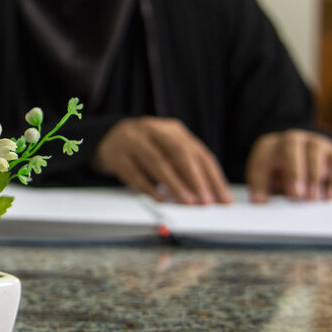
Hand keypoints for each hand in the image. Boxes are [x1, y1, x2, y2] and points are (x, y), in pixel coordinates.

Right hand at [95, 117, 231, 204]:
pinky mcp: (117, 156)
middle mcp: (154, 131)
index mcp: (173, 129)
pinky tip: (159, 199)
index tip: (222, 199)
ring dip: (175, 184)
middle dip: (195, 178)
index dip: (213, 177)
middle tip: (206, 201)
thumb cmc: (148, 147)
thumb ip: (188, 169)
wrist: (109, 137)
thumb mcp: (168, 150)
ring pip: (157, 162)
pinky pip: (134, 173)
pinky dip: (149, 188)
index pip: (198, 153)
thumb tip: (212, 196)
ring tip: (188, 202)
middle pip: (179, 152)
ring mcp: (134, 142)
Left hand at [245, 129, 331, 201]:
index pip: (282, 152)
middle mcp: (296, 139)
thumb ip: (259, 186)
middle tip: (304, 197)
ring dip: (318, 176)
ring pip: (320, 153)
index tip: (294, 193)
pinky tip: (329, 196)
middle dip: (303, 174)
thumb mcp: (260, 176)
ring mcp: (317, 144)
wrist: (286, 160)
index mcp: (274, 143)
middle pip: (302, 149)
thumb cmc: (271, 169)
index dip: (290, 172)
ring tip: (314, 199)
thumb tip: (259, 200)